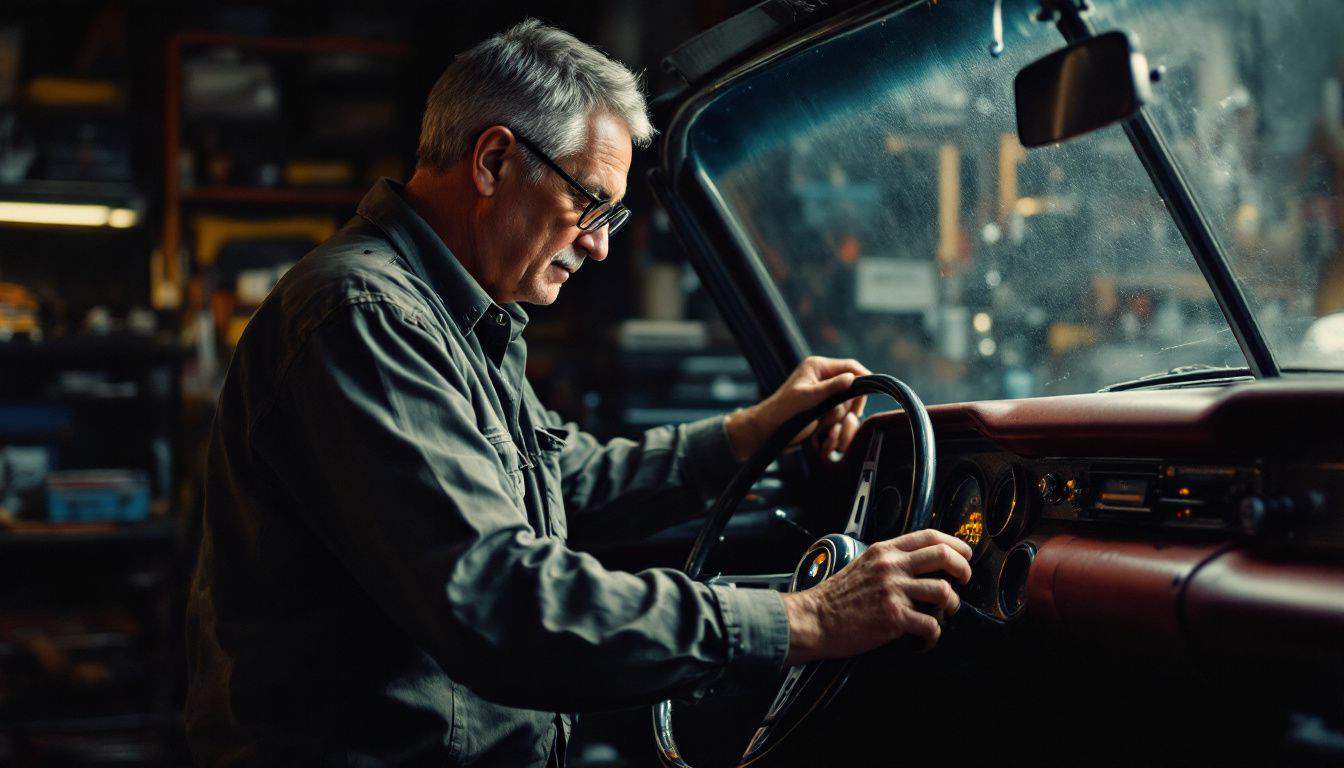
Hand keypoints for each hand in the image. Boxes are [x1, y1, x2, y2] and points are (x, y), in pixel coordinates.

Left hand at [724, 356, 870, 462]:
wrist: (769, 432)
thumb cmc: (783, 411)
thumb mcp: (808, 397)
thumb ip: (831, 387)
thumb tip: (853, 378)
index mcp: (818, 367)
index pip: (850, 366)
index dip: (863, 378)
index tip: (871, 393)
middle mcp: (822, 378)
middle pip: (852, 390)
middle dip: (848, 407)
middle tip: (847, 418)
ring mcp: (824, 396)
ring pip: (847, 407)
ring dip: (838, 421)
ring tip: (825, 431)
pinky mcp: (823, 411)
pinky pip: (839, 419)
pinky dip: (835, 430)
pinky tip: (825, 438)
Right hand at [780, 529, 972, 664]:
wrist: (814, 618)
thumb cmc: (836, 596)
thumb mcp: (863, 563)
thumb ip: (890, 560)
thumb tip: (919, 566)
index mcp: (885, 551)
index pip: (930, 535)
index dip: (955, 544)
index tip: (964, 555)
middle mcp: (891, 567)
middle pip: (944, 557)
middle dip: (963, 570)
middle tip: (963, 582)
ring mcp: (893, 591)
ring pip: (943, 591)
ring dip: (951, 606)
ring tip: (942, 614)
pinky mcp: (894, 617)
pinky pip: (931, 625)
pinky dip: (932, 636)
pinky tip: (923, 639)